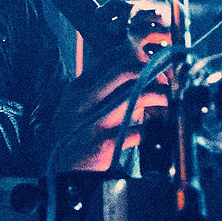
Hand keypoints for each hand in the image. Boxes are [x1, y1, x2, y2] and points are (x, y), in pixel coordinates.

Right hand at [56, 0, 175, 170]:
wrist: (56, 167)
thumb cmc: (74, 131)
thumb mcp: (80, 102)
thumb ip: (104, 85)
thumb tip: (140, 71)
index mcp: (82, 84)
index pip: (114, 54)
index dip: (141, 53)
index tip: (156, 61)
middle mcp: (87, 98)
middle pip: (128, 68)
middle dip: (154, 72)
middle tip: (166, 83)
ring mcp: (97, 120)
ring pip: (137, 95)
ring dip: (159, 97)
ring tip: (165, 104)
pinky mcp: (106, 143)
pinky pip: (138, 130)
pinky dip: (149, 130)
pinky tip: (148, 132)